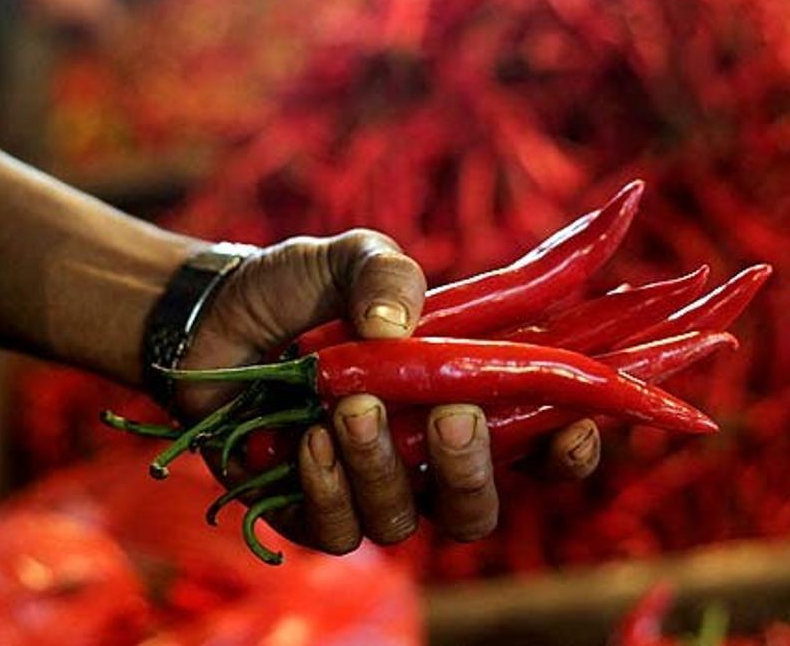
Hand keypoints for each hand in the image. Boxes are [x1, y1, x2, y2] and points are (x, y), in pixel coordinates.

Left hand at [178, 231, 600, 553]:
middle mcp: (422, 458)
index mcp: (459, 399)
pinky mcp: (311, 511)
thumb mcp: (351, 258)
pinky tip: (309, 439)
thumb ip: (387, 275)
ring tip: (352, 407)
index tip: (576, 426)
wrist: (214, 318)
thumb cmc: (301, 289)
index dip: (567, 452)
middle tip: (451, 417)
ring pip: (405, 520)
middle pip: (476, 505)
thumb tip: (398, 327)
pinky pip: (337, 531)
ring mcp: (368, 489)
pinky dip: (327, 487)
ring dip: (384, 467)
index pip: (536, 446)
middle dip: (471, 470)